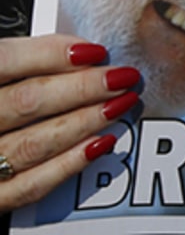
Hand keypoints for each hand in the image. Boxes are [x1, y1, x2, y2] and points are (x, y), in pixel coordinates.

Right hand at [0, 36, 140, 213]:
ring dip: (84, 121)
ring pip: (32, 142)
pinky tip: (99, 144)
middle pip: (26, 102)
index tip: (94, 50)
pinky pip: (27, 186)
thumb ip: (12, 60)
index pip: (4, 61)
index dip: (52, 54)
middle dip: (82, 87)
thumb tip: (72, 50)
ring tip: (120, 104)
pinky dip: (66, 165)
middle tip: (122, 76)